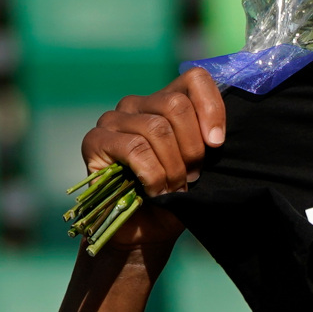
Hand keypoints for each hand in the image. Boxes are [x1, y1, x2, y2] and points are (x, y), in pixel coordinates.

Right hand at [77, 68, 229, 251]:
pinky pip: (135, 148)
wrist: (143, 232)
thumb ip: (206, 141)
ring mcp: (114, 119)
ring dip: (172, 167)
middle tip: (190, 176)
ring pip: (157, 128)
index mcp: (166, 102)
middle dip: (191, 147)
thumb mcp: (199, 166)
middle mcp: (138, 104)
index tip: (217, 144)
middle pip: (176, 105)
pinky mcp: (95, 140)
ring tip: (172, 187)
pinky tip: (154, 191)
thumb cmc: (173, 198)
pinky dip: (152, 175)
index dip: (211, 108)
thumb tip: (216, 135)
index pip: (194, 78)